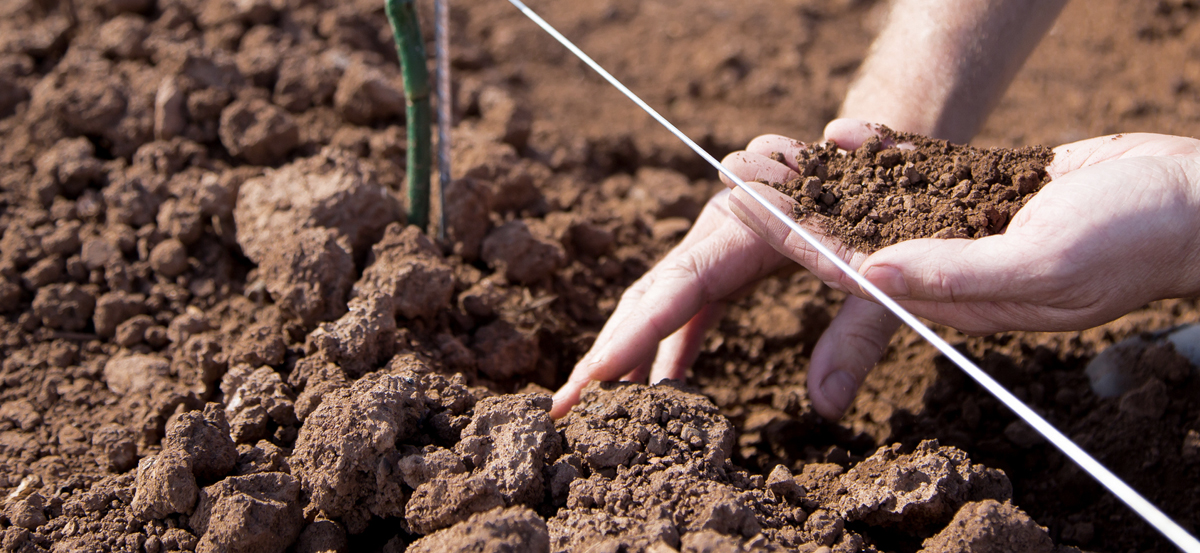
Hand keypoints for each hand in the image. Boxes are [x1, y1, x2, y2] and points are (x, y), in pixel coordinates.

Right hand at [550, 132, 898, 418]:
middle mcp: (720, 230)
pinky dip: (668, 346)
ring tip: (596, 407)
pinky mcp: (728, 262)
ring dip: (629, 353)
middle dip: (608, 353)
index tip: (594, 376)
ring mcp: (719, 246)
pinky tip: (658, 388)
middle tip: (565, 407)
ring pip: (659, 301)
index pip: (678, 287)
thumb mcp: (885, 275)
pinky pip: (687, 307)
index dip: (634, 335)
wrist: (880, 156)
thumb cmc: (889, 209)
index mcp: (749, 224)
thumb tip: (827, 405)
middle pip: (650, 295)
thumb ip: (859, 333)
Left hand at [736, 119, 1199, 417]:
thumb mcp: (1043, 260)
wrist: (1196, 203)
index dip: (791, 235)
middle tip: (731, 166)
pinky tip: (842, 132)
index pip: (850, 269)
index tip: (740, 203)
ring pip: (874, 202)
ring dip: (821, 176)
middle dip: (788, 203)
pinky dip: (882, 153)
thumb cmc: (1132, 240)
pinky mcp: (986, 193)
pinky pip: (921, 174)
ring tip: (768, 146)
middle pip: (847, 234)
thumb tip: (868, 275)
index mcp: (951, 295)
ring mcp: (965, 229)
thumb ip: (954, 271)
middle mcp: (948, 267)